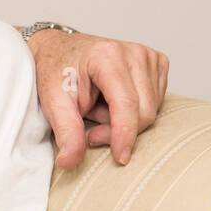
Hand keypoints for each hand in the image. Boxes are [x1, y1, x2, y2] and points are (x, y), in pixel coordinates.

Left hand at [27, 29, 169, 168]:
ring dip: (124, 119)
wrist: (57, 49)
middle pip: (143, 111)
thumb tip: (70, 161)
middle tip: (90, 130)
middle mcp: (133, 52)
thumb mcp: (53, 101)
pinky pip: (155, 102)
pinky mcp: (157, 63)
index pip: (127, 104)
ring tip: (98, 106)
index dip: (124, 134)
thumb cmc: (55, 71)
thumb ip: (66, 132)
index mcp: (107, 56)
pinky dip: (133, 110)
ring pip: (152, 109)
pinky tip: (112, 100)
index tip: (120, 158)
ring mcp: (148, 56)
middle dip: (118, 130)